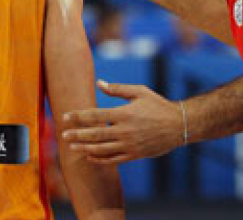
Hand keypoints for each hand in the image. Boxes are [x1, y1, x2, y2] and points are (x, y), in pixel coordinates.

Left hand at [61, 80, 183, 163]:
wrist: (179, 125)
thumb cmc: (158, 105)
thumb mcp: (139, 92)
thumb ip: (117, 89)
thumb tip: (99, 83)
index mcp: (124, 114)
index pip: (95, 116)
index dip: (78, 117)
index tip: (66, 117)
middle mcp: (125, 131)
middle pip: (94, 134)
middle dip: (77, 135)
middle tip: (63, 135)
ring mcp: (129, 145)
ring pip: (101, 149)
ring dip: (84, 148)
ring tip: (72, 147)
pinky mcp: (134, 155)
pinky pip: (113, 159)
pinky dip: (99, 159)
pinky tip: (89, 156)